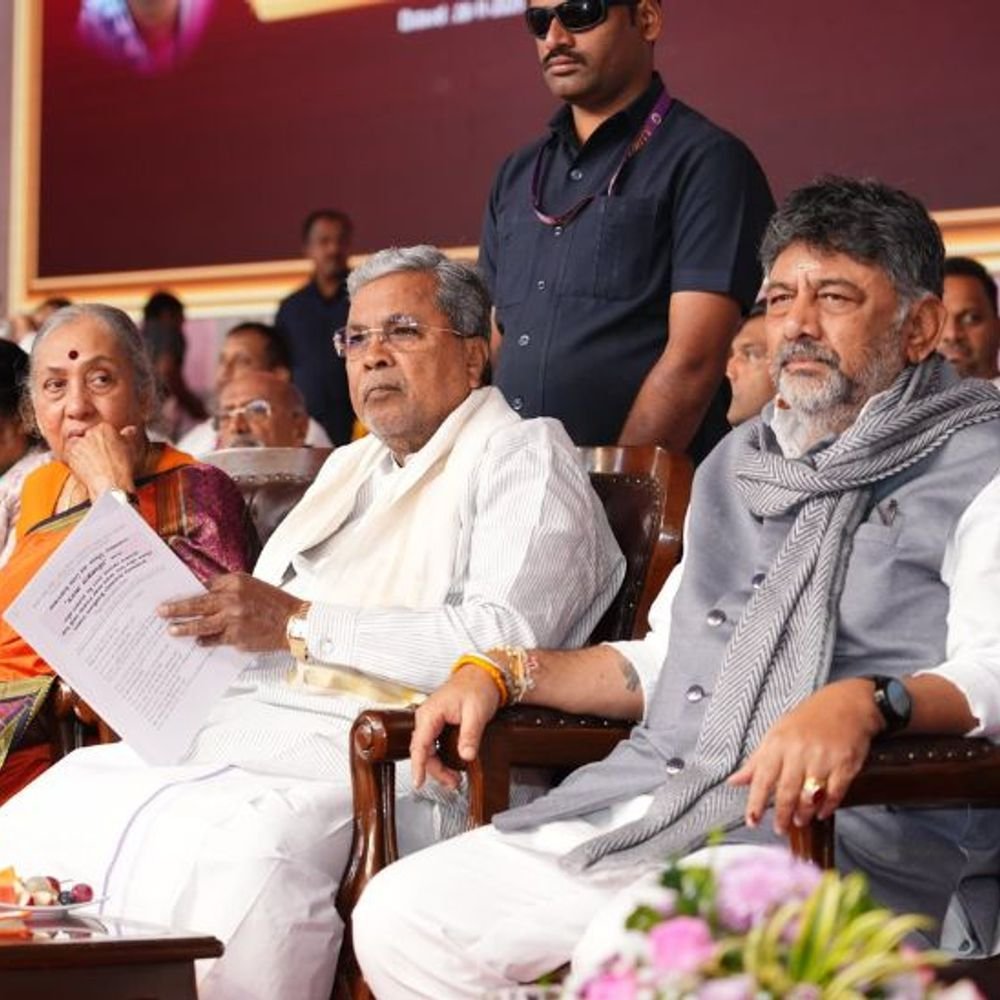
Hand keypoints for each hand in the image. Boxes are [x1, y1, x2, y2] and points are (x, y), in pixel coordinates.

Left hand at [63, 422, 143, 499]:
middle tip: (96, 458)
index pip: (99, 430)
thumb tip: (130, 430)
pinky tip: (83, 467)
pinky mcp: (70, 452)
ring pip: (76, 443)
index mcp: (106, 428)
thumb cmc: (121, 469)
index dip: (101, 442)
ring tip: (90, 463)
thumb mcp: (130, 449)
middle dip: (90, 445)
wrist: (111, 484)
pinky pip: (68, 452)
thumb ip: (128, 435)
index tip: (104, 450)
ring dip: (81, 451)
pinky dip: (73, 458)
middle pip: (86, 436)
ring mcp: (80, 442)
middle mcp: (91, 432)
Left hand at [157, 573, 302, 650]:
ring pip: (201, 625)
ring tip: (172, 630)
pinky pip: (214, 640)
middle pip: (196, 604)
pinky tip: (199, 642)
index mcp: (235, 582)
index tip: (174, 593)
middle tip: (161, 611)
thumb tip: (206, 593)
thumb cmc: (275, 603)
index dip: (189, 590)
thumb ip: (229, 589)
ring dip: (184, 628)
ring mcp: (232, 620)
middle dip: (176, 608)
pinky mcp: (235, 638)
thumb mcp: (252, 586)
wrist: (293, 622)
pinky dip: (205, 641)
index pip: (205, 585)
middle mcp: (232, 599)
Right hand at [410, 665, 501, 790]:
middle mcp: (426, 717)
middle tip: (453, 783)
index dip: (418, 766)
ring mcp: (431, 720)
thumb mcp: (476, 713)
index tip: (418, 782)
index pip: (420, 744)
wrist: (482, 675)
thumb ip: (470, 735)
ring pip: (428, 750)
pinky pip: (433, 745)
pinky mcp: (437, 723)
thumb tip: (466, 756)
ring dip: (438, 766)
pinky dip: (441, 758)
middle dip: (435, 770)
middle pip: (423, 751)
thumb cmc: (477, 687)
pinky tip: (452, 765)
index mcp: (431, 713)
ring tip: (454, 779)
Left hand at [727, 679, 883, 833]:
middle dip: (781, 814)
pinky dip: (827, 807)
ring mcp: (823, 758)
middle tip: (779, 828)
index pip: (762, 778)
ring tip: (799, 821)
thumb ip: (756, 761)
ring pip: (810, 796)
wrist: (846, 704)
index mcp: (778, 743)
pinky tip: (821, 813)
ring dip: (803, 813)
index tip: (752, 820)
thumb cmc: (808, 720)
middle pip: (786, 791)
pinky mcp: (845, 764)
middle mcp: (799, 751)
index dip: (755, 802)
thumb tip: (734, 781)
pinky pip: (834, 793)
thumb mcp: (776, 733)